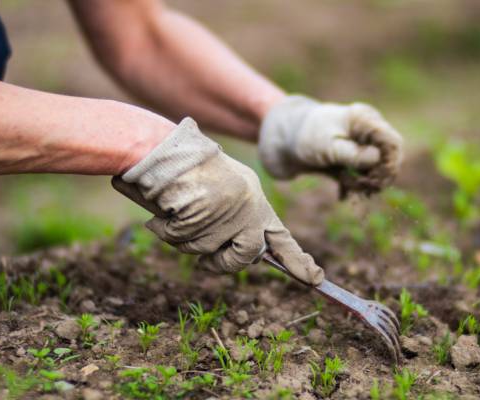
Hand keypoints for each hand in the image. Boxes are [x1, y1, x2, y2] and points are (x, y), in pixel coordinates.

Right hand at [112, 117, 323, 284]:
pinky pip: (182, 241)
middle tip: (205, 255)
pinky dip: (167, 230)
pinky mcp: (205, 218)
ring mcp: (228, 214)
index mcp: (254, 198)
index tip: (314, 278)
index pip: (280, 236)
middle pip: (246, 257)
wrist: (166, 148)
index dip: (296, 261)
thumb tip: (250, 255)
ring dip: (188, 240)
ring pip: (208, 252)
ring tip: (178, 212)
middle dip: (224, 263)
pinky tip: (164, 209)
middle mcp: (248, 207)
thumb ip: (237, 219)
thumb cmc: (186, 168)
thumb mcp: (223, 190)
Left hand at [259, 95, 403, 195]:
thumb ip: (354, 154)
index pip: (393, 143)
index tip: (374, 182)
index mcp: (365, 119)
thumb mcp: (328, 148)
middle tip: (361, 189)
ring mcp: (362, 142)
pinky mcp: (354, 155)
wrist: (282, 139)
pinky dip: (356, 185)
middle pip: (390, 157)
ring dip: (365, 183)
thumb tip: (379, 159)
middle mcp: (368, 129)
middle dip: (377, 177)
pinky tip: (342, 194)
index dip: (390, 165)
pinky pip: (364, 174)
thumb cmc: (305, 138)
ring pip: (378, 168)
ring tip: (346, 186)